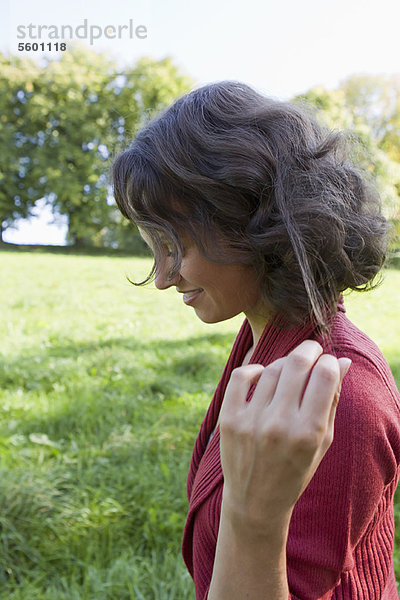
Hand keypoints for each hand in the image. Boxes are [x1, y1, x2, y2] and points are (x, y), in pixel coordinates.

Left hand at [219, 340, 351, 533]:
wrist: (256, 500)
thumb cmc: (296, 469)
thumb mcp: (322, 441)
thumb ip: (333, 401)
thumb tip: (343, 363)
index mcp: (309, 432)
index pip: (325, 376)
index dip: (330, 362)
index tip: (329, 363)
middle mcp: (280, 424)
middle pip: (297, 363)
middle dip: (309, 350)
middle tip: (313, 351)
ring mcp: (252, 421)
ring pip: (271, 369)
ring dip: (284, 363)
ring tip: (289, 372)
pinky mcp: (229, 419)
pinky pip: (241, 376)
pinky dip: (253, 369)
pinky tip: (262, 375)